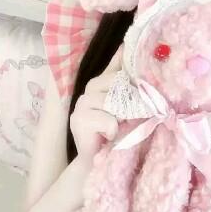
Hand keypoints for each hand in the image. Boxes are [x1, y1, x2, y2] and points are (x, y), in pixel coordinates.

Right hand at [69, 45, 123, 165]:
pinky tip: (110, 135)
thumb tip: (129, 51)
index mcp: (102, 82)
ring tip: (120, 126)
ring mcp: (82, 103)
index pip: (115, 68)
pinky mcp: (78, 119)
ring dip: (121, 116)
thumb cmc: (118, 131)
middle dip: (129, 100)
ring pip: (112, 101)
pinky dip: (113, 128)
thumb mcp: (127, 106)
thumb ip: (127, 84)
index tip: (131, 62)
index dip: (125, 65)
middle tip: (130, 115)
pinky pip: (106, 119)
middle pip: (116, 83)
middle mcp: (90, 88)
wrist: (99, 160)